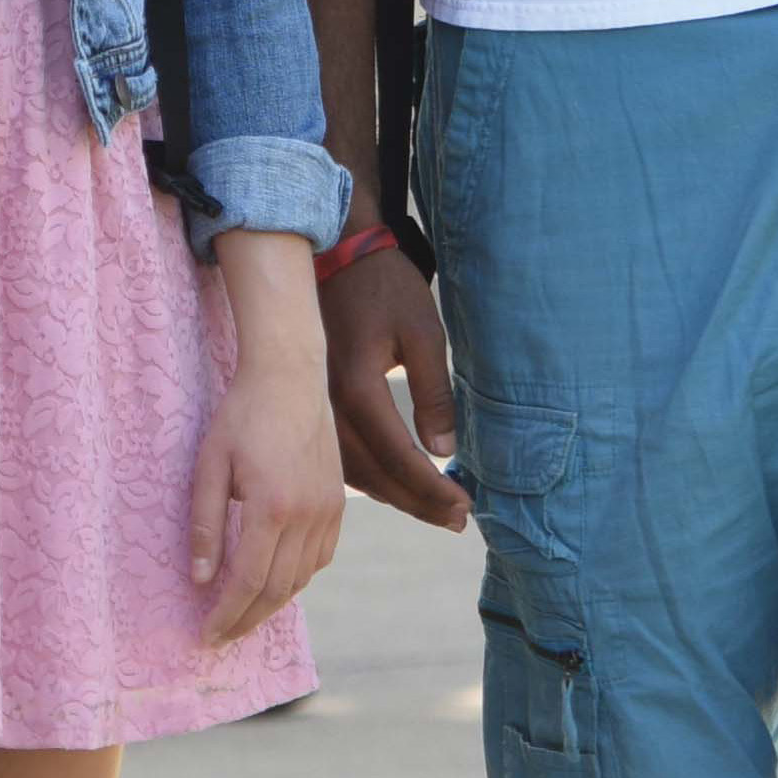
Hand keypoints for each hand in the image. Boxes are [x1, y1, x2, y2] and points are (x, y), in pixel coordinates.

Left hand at [191, 346, 345, 639]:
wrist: (291, 376)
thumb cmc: (242, 416)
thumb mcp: (209, 466)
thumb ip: (206, 525)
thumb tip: (200, 580)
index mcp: (272, 508)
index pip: (249, 581)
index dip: (227, 615)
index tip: (207, 636)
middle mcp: (307, 515)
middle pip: (278, 589)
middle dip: (247, 620)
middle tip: (222, 637)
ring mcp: (328, 510)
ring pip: (302, 578)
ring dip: (272, 603)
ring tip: (243, 614)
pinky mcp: (339, 502)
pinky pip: (321, 557)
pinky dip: (297, 578)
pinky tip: (275, 580)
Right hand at [320, 235, 466, 529]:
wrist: (339, 257)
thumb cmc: (387, 288)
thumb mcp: (424, 332)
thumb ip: (433, 393)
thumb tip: (443, 451)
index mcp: (357, 389)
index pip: (398, 456)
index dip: (432, 488)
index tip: (464, 507)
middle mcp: (328, 407)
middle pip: (373, 475)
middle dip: (418, 503)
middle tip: (457, 520)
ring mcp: (315, 409)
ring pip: (352, 473)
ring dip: (395, 496)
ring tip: (436, 511)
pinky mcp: (314, 406)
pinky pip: (340, 457)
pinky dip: (371, 478)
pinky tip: (397, 487)